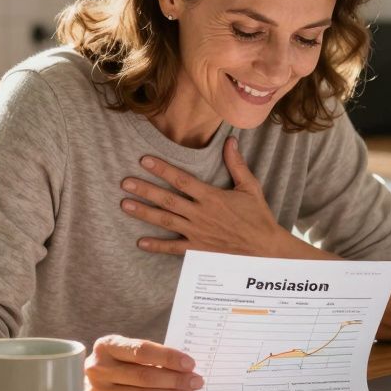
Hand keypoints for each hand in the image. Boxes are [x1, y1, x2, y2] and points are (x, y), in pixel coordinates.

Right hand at [83, 335, 203, 390]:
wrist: (91, 385)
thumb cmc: (119, 364)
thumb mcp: (127, 351)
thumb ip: (151, 354)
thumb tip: (186, 367)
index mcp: (105, 346)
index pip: (141, 351)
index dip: (168, 357)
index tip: (190, 364)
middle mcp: (97, 370)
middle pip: (144, 376)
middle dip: (175, 379)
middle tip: (196, 380)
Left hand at [121, 136, 297, 257]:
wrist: (265, 249)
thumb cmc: (258, 217)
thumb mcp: (250, 187)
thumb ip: (236, 164)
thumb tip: (230, 140)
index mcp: (211, 197)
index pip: (182, 180)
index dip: (162, 169)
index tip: (144, 160)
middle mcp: (200, 214)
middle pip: (167, 200)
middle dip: (145, 190)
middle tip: (125, 183)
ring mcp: (197, 233)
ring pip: (165, 221)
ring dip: (144, 213)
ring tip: (125, 205)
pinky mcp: (198, 249)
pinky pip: (174, 248)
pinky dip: (157, 246)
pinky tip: (140, 242)